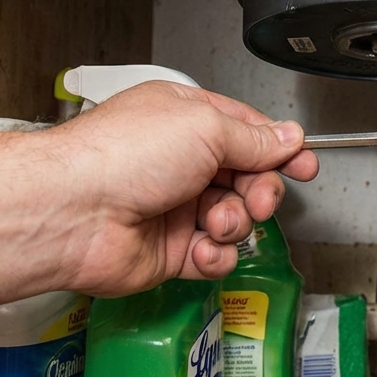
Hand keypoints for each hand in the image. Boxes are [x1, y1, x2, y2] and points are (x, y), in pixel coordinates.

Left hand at [47, 82, 317, 296]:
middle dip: (261, 188)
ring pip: (233, 218)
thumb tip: (288, 137)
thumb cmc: (121, 156)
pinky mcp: (167, 250)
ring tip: (217, 221)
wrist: (73, 211)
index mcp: (185, 120)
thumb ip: (254, 138)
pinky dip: (215, 255)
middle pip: (246, 177)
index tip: (304, 163)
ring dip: (235, 222)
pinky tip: (202, 247)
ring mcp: (173, 206)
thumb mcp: (205, 127)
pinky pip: (212, 256)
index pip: (246, 132)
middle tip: (258, 196)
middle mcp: (178, 161)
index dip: (278, 148)